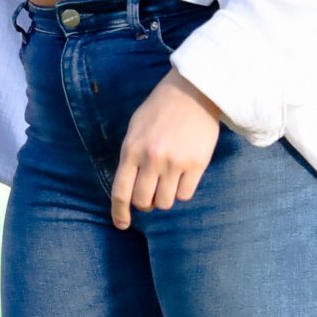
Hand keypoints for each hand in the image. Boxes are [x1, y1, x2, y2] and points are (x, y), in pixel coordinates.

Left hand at [110, 72, 222, 229]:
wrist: (193, 92)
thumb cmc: (160, 109)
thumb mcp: (135, 129)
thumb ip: (131, 156)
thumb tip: (129, 188)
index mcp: (131, 150)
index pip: (121, 192)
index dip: (119, 213)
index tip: (122, 224)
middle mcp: (152, 159)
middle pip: (143, 201)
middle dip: (145, 203)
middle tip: (150, 195)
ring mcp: (175, 163)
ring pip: (165, 202)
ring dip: (164, 198)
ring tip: (168, 183)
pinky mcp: (197, 164)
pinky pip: (185, 194)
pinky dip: (182, 191)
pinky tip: (183, 177)